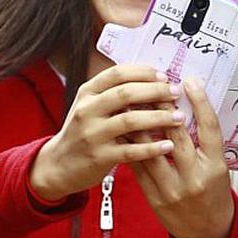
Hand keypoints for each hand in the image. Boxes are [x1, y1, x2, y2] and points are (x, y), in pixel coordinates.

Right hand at [31, 65, 183, 200]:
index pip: (117, 73)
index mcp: (87, 93)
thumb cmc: (83, 132)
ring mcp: (92, 134)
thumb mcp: (90, 106)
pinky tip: (168, 145)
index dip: (143, 72)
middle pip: (126, 93)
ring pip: (130, 120)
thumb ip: (114, 94)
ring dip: (159, 118)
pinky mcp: (98, 157)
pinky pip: (130, 151)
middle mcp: (87, 110)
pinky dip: (152, 147)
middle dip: (156, 91)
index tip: (164, 76)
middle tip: (176, 93)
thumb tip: (153, 80)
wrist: (58, 165)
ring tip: (179, 118)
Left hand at [130, 78, 234, 237]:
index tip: (190, 81)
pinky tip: (126, 130)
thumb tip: (188, 107)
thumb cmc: (215, 193)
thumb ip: (205, 143)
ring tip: (133, 102)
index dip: (200, 102)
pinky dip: (133, 147)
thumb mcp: (219, 167)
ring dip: (141, 124)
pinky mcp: (155, 199)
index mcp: (216, 166)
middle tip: (154, 84)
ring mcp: (173, 189)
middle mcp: (195, 177)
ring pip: (151, 150)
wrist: (209, 233)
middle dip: (163, 107)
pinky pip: (139, 168)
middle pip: (176, 135)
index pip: (209, 128)